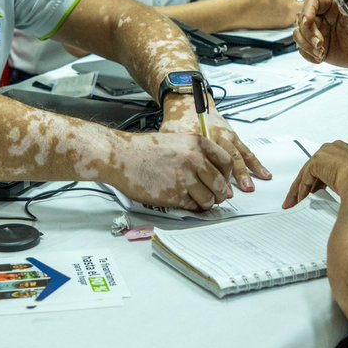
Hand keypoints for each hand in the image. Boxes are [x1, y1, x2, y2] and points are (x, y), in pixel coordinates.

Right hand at [111, 130, 238, 210]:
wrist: (120, 157)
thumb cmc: (144, 150)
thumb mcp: (177, 141)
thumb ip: (197, 153)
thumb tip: (213, 172)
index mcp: (197, 143)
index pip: (226, 162)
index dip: (227, 175)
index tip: (223, 181)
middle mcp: (195, 159)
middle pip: (221, 184)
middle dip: (219, 193)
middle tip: (214, 196)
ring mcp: (185, 178)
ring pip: (209, 198)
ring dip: (206, 203)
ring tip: (198, 200)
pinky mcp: (174, 195)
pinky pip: (193, 206)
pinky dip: (192, 207)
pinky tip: (184, 201)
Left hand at [159, 95, 271, 191]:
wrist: (188, 102)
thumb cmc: (179, 120)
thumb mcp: (171, 137)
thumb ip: (176, 155)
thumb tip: (175, 178)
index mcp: (201, 137)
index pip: (208, 160)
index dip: (213, 176)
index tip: (216, 191)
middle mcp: (217, 136)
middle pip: (227, 158)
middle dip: (234, 176)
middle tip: (238, 191)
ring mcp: (227, 136)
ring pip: (238, 155)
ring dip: (246, 172)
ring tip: (251, 187)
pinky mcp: (233, 136)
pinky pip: (246, 151)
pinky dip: (255, 163)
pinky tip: (263, 174)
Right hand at [233, 0, 315, 29]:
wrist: (240, 12)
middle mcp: (289, 7)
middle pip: (308, 3)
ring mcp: (286, 18)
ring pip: (302, 12)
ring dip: (300, 8)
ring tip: (293, 4)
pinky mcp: (282, 26)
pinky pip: (293, 19)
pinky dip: (292, 15)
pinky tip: (285, 11)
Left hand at [283, 140, 347, 207]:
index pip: (330, 164)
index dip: (322, 178)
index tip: (318, 189)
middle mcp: (336, 149)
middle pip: (316, 167)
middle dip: (308, 183)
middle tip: (303, 196)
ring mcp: (325, 153)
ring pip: (308, 173)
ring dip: (300, 189)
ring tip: (297, 200)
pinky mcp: (317, 161)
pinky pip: (306, 177)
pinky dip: (302, 189)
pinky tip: (300, 199)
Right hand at [294, 0, 347, 69]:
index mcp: (331, 5)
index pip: (313, 2)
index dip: (307, 10)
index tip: (309, 21)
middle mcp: (322, 17)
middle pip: (301, 20)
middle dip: (307, 32)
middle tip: (320, 44)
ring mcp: (319, 33)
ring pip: (298, 35)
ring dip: (306, 45)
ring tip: (321, 52)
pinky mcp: (318, 48)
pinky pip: (303, 50)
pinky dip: (308, 55)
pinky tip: (320, 58)